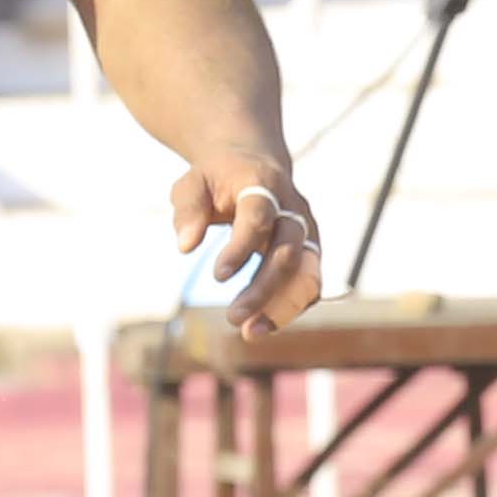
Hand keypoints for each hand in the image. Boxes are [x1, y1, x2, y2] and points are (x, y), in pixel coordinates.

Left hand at [168, 153, 321, 338]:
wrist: (255, 163)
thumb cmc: (217, 178)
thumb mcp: (192, 183)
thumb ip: (187, 210)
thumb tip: (185, 247)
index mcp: (263, 185)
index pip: (258, 218)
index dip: (241, 248)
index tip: (217, 278)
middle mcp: (293, 209)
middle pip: (288, 253)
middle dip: (264, 290)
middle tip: (233, 318)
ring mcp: (307, 231)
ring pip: (308, 274)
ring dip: (284, 307)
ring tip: (252, 333)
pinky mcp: (311, 250)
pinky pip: (309, 285)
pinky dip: (290, 308)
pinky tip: (262, 325)